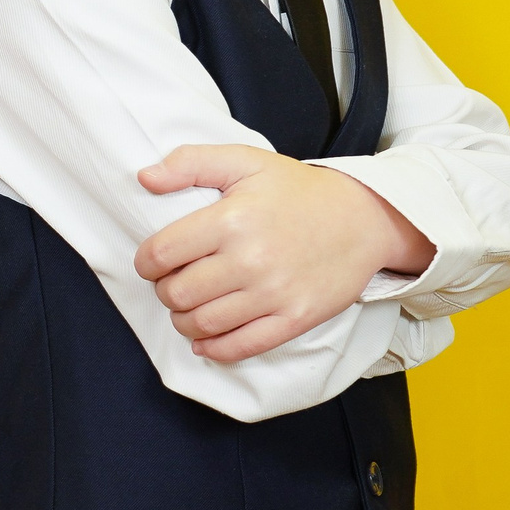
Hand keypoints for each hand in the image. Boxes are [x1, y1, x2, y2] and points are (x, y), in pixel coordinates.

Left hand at [132, 144, 433, 362]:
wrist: (364, 218)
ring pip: (203, 324)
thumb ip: (190, 163)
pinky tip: (204, 339)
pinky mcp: (294, 319)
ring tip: (187, 307)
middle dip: (164, 290)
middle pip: (177, 293)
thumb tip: (145, 177)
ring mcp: (274, 294)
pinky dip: (214, 349)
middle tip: (172, 282)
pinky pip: (241, 347)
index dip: (146, 261)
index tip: (152, 261)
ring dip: (183, 320)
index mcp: (231, 219)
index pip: (161, 253)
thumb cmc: (298, 190)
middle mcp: (250, 259)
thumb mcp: (245, 160)